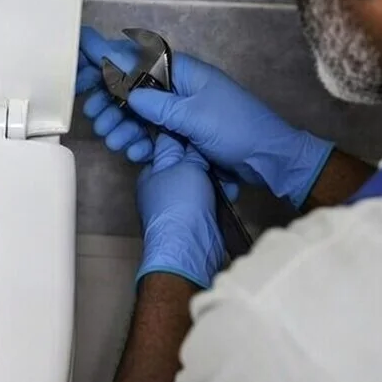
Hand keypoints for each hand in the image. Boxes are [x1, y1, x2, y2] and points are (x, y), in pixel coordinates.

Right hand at [78, 26, 334, 207]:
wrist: (269, 159)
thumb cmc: (239, 129)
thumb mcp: (194, 116)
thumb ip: (157, 103)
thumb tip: (127, 90)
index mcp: (184, 72)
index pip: (139, 57)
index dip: (108, 54)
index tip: (81, 45)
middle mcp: (178, 87)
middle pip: (132, 86)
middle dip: (110, 101)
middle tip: (94, 116)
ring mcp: (179, 109)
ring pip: (138, 112)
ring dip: (122, 125)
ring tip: (114, 141)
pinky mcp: (181, 131)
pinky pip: (150, 130)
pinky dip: (138, 140)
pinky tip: (133, 151)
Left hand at [136, 132, 224, 288]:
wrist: (189, 247)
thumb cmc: (179, 205)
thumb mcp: (185, 166)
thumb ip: (189, 152)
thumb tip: (190, 141)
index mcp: (151, 172)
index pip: (168, 146)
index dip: (187, 139)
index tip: (204, 134)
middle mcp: (162, 188)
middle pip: (188, 164)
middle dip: (206, 162)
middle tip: (218, 159)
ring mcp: (179, 204)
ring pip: (202, 182)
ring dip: (217, 180)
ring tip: (226, 180)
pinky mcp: (196, 218)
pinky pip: (210, 199)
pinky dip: (220, 197)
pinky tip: (229, 195)